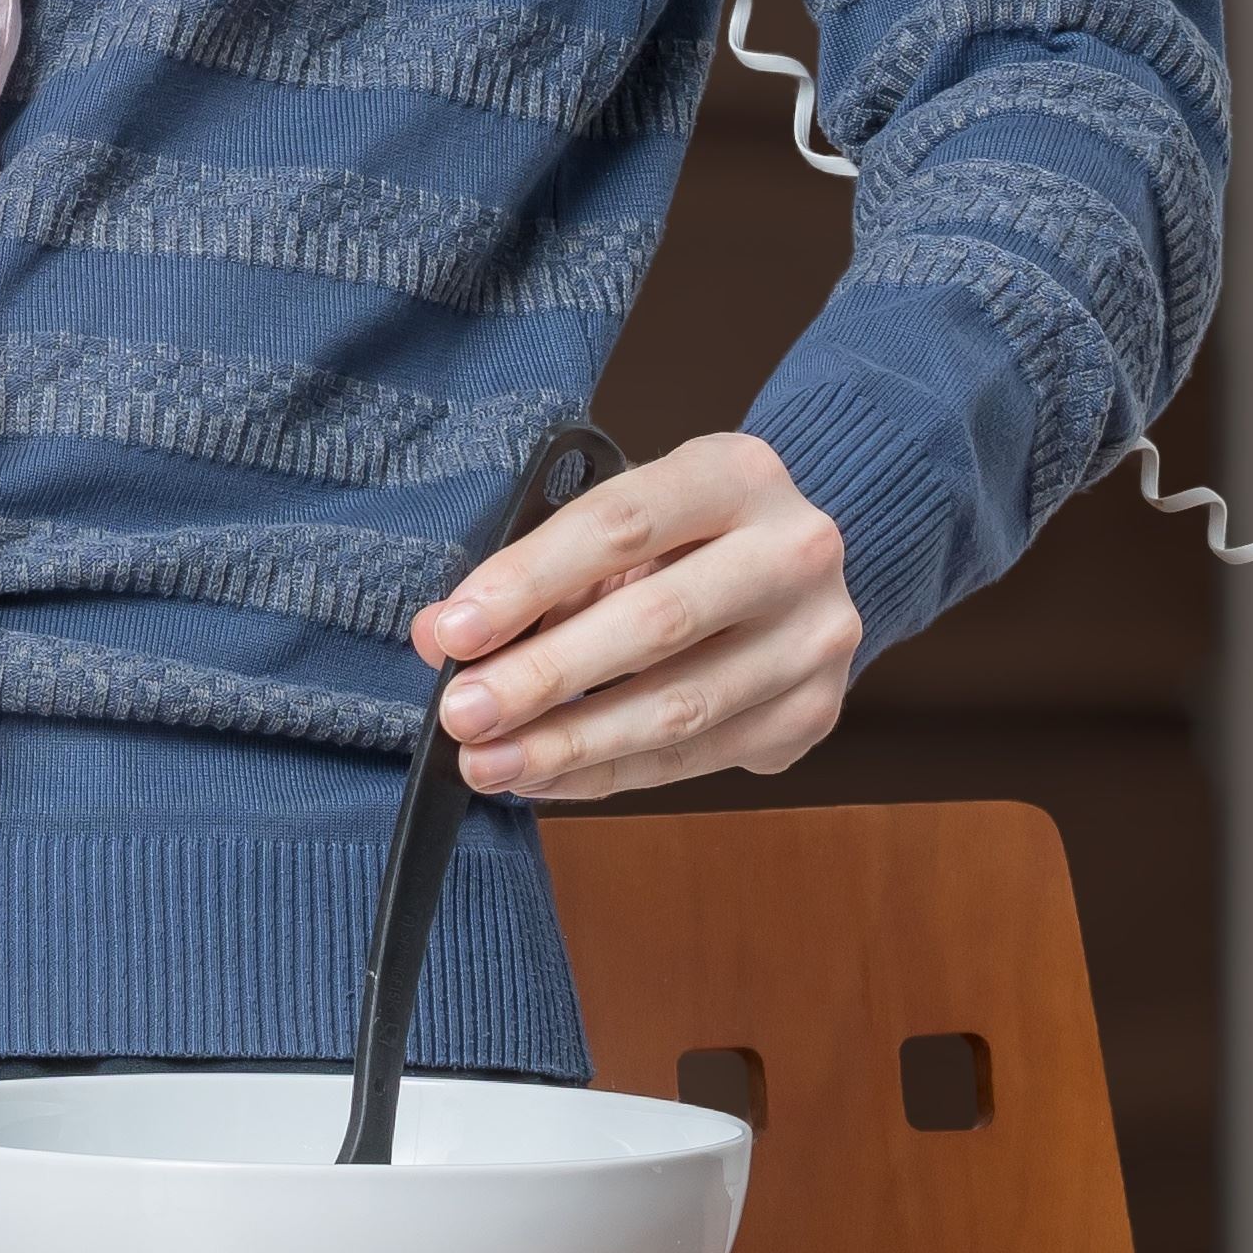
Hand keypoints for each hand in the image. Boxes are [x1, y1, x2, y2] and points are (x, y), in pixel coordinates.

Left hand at [408, 432, 863, 800]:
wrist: (796, 567)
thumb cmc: (685, 537)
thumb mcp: (617, 525)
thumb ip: (533, 574)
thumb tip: (438, 636)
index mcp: (738, 473)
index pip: (621, 524)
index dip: (530, 581)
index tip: (456, 633)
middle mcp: (795, 551)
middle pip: (656, 622)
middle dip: (544, 676)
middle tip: (463, 714)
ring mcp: (815, 638)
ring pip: (680, 708)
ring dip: (570, 744)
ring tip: (489, 763)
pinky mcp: (813, 713)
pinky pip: (695, 758)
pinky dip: (609, 773)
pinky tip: (546, 779)